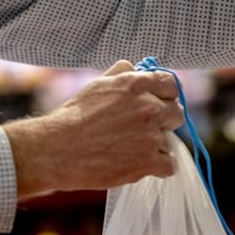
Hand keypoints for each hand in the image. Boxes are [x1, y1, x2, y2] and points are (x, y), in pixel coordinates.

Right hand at [3, 60, 184, 199]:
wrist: (57, 150)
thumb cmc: (73, 118)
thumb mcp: (96, 86)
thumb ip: (120, 74)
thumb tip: (135, 66)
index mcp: (137, 85)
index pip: (172, 86)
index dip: (165, 97)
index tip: (157, 105)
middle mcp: (149, 108)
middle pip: (177, 114)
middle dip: (164, 122)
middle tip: (142, 130)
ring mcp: (151, 136)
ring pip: (170, 142)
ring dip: (155, 147)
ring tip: (129, 150)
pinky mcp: (148, 162)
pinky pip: (169, 166)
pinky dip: (157, 168)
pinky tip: (138, 164)